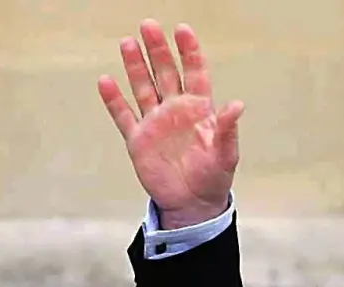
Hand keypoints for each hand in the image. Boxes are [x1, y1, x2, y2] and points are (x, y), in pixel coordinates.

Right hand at [98, 20, 241, 227]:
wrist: (193, 204)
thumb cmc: (213, 178)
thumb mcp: (226, 154)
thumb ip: (228, 129)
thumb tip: (237, 105)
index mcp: (200, 110)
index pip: (195, 73)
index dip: (189, 52)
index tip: (182, 30)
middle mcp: (176, 110)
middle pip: (165, 73)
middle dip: (158, 50)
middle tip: (149, 26)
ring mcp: (155, 122)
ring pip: (143, 87)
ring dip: (135, 66)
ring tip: (128, 43)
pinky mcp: (138, 139)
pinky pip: (123, 115)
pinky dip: (114, 99)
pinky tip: (106, 81)